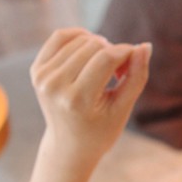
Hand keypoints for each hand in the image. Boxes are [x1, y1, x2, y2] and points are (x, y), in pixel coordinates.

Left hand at [30, 27, 150, 168]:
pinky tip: (92, 48)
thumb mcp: (124, 107)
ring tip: (107, 65)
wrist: (69, 146)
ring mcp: (42, 77)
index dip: (126, 52)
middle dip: (114, 51)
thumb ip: (136, 76)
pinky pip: (61, 37)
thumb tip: (144, 46)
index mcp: (77, 100)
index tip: (137, 58)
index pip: (105, 59)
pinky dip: (80, 36)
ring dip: (100, 46)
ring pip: (80, 39)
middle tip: (121, 70)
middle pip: (93, 46)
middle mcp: (54, 86)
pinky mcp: (37, 70)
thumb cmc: (102, 129)